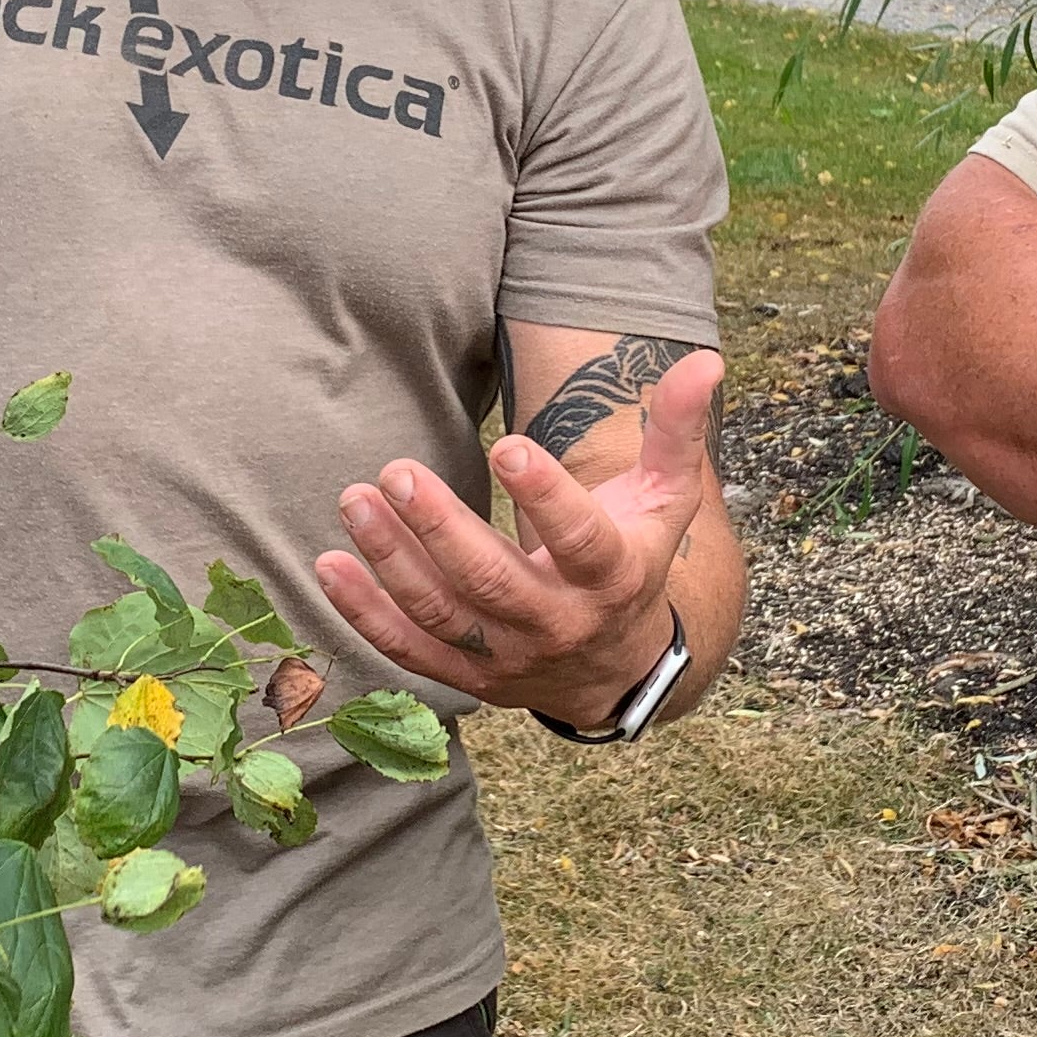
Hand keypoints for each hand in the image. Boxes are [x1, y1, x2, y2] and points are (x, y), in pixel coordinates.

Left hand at [315, 350, 726, 726]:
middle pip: (494, 582)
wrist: (614, 669)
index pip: (579, 540)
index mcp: (612, 575)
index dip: (545, 496)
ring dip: (392, 561)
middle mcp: (559, 624)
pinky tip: (330, 563)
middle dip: (441, 528)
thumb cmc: (633, 559)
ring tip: (356, 500)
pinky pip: (408, 650)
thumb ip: (675, 430)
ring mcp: (508, 657)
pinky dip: (364, 612)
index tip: (508, 447)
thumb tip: (706, 359)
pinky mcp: (468, 676)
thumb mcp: (664, 499)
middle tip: (396, 471)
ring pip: (443, 614)